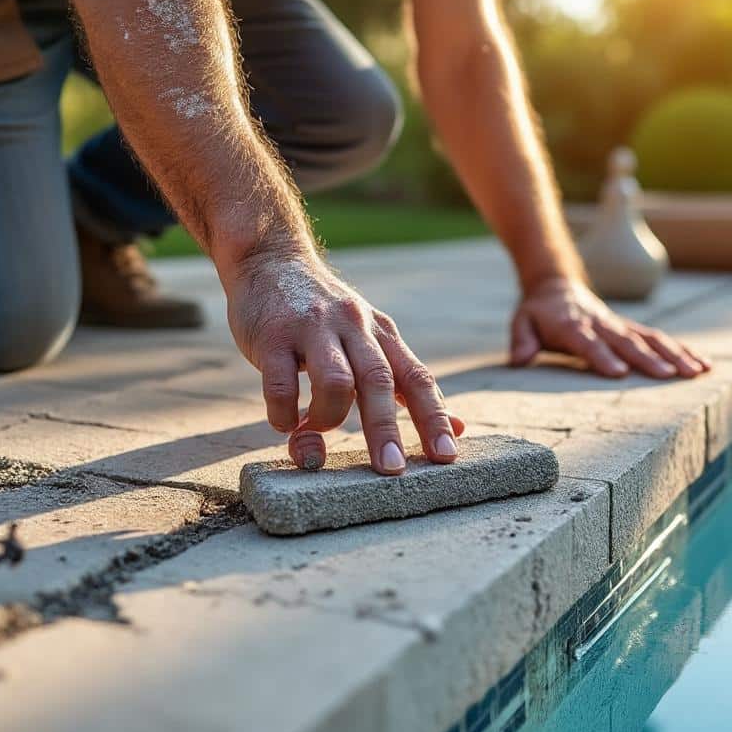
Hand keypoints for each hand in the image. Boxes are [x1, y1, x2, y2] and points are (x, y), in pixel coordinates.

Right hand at [225, 251, 463, 474]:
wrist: (271, 262)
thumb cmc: (326, 317)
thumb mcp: (372, 339)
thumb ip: (407, 383)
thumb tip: (460, 428)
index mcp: (383, 334)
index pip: (418, 378)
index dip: (434, 417)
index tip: (447, 455)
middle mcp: (354, 327)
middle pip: (379, 381)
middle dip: (386, 429)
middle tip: (390, 469)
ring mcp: (313, 329)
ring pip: (335, 381)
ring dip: (328, 418)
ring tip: (314, 432)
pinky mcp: (274, 335)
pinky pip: (281, 384)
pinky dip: (284, 414)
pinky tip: (284, 422)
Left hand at [509, 277, 710, 378]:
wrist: (556, 286)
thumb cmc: (538, 313)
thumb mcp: (521, 322)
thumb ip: (521, 340)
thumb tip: (519, 359)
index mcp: (572, 326)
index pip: (588, 343)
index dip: (602, 357)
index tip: (619, 372)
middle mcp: (601, 325)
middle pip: (627, 342)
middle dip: (649, 359)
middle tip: (670, 376)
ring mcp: (620, 325)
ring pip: (651, 338)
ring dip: (676, 354)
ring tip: (698, 372)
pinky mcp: (632, 328)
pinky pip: (660, 338)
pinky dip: (683, 350)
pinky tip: (704, 364)